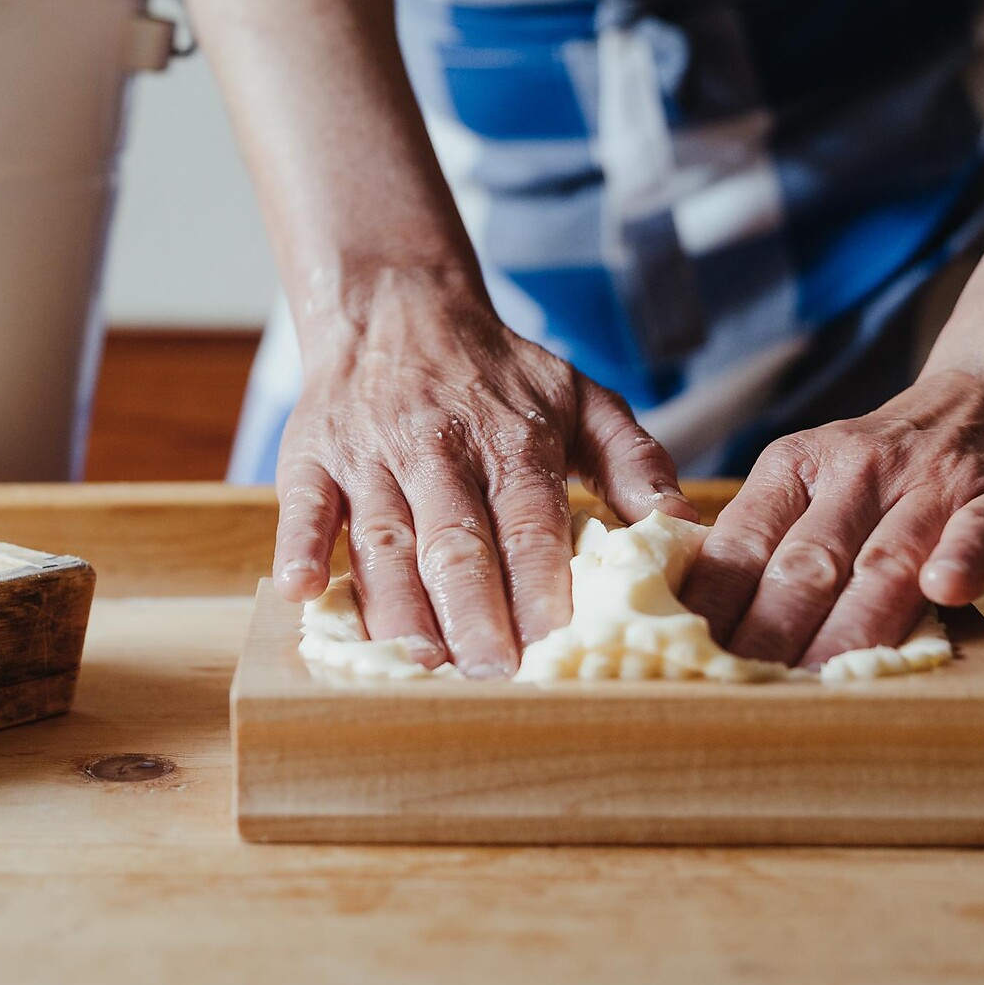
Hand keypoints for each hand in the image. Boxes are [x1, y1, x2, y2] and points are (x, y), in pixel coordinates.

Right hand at [272, 269, 693, 677]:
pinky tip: (302, 591)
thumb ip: (634, 463)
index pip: (530, 523)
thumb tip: (685, 530)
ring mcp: (369, 453)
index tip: (557, 646)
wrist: (395, 304)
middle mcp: (438, 448)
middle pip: (456, 541)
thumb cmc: (498, 372)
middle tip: (491, 680)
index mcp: (511, 440)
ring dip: (397, 606)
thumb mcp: (581, 398)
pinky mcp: (310, 456)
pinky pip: (300, 504)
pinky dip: (298, 545)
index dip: (541, 585)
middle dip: (474, 614)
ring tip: (417, 667)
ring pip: (383, 538)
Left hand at [678, 367, 983, 666]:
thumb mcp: (820, 479)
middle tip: (740, 692)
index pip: (741, 542)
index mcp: (795, 467)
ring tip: (818, 678)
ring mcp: (930, 482)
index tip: (689, 658)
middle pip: (804, 563)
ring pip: (883, 561)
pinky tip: (946, 591)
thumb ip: (774, 536)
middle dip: (768, 632)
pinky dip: (961, 558)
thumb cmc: (897, 464)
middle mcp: (855, 470)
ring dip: (849, 625)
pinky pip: (977, 529)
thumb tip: (704, 620)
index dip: (714, 604)